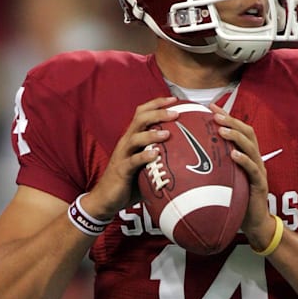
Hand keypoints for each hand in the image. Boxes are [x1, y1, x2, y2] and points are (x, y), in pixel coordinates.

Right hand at [81, 97, 177, 219]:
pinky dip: (143, 157)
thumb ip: (161, 156)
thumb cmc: (131, 181)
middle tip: (176, 113)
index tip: (174, 99)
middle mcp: (126, 142)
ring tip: (167, 133)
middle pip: (139, 119)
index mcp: (132, 137)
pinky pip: (132, 161)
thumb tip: (190, 155)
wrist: (107, 199)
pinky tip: (155, 155)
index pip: (142, 113)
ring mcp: (123, 155)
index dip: (157, 103)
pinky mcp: (121, 170)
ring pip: (135, 138)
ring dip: (151, 134)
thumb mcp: (147, 164)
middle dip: (158, 113)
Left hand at [209, 104, 275, 249]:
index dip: (226, 116)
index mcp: (246, 155)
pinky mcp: (259, 184)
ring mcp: (259, 170)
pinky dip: (243, 160)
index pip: (238, 129)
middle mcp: (254, 159)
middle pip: (247, 132)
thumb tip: (185, 158)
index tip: (209, 106)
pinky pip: (252, 169)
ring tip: (222, 129)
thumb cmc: (235, 200)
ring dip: (236, 136)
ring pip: (251, 147)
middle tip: (215, 114)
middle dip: (231, 120)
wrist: (253, 223)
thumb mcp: (223, 179)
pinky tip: (233, 154)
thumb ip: (213, 167)